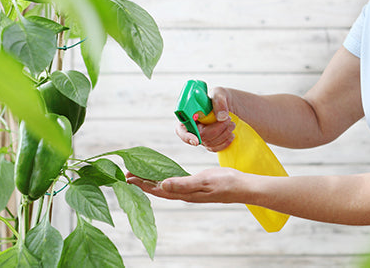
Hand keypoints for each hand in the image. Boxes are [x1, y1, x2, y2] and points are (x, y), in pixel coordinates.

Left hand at [126, 168, 243, 203]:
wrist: (243, 187)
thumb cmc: (226, 182)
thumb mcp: (204, 180)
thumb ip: (183, 183)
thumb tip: (162, 185)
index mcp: (185, 193)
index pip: (158, 189)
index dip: (142, 184)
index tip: (127, 178)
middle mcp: (185, 194)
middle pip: (159, 189)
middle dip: (143, 183)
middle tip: (127, 175)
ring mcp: (191, 192)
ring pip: (166, 187)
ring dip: (152, 182)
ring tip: (140, 175)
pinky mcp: (196, 187)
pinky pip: (175, 184)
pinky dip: (165, 180)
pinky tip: (163, 177)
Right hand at [175, 86, 235, 150]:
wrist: (231, 105)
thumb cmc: (220, 97)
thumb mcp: (219, 93)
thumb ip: (219, 101)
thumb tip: (221, 117)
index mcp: (189, 115)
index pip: (181, 129)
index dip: (186, 136)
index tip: (196, 140)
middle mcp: (193, 128)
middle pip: (200, 137)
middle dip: (216, 130)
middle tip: (228, 119)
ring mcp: (202, 137)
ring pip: (210, 143)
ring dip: (224, 134)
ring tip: (232, 123)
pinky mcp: (211, 143)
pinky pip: (216, 148)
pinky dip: (225, 142)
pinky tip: (231, 134)